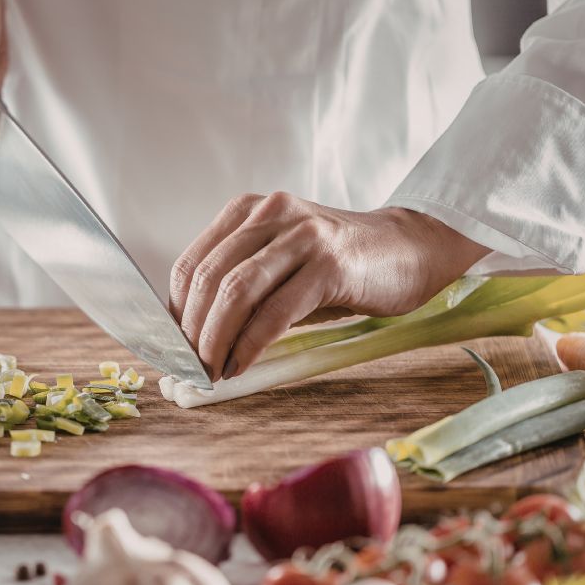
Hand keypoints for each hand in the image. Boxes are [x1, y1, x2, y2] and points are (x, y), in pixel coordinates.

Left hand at [169, 193, 487, 380]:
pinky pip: (276, 309)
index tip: (173, 348)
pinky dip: (251, 343)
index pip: (191, 264)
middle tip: (188, 368)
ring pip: (237, 291)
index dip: (175, 312)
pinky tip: (241, 365)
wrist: (411, 249)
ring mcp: (301, 235)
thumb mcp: (281, 265)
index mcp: (248, 212)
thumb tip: (195, 340)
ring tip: (210, 371)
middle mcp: (270, 214)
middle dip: (191, 331)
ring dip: (216, 339)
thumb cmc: (339, 266)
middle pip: (209, 278)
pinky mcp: (330, 263)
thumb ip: (242, 290)